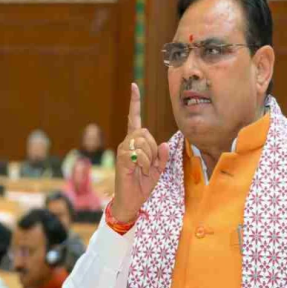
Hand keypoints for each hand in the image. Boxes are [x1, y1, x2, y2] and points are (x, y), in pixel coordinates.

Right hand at [113, 83, 169, 222]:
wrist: (130, 201)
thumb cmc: (142, 185)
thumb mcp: (158, 170)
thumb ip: (163, 157)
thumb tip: (165, 144)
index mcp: (135, 143)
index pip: (134, 118)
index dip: (134, 102)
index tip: (134, 86)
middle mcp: (127, 143)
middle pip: (146, 132)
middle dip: (153, 149)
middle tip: (149, 165)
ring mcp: (123, 150)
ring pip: (143, 141)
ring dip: (149, 157)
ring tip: (143, 169)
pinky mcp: (122, 158)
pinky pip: (139, 153)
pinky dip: (144, 162)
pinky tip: (139, 170)